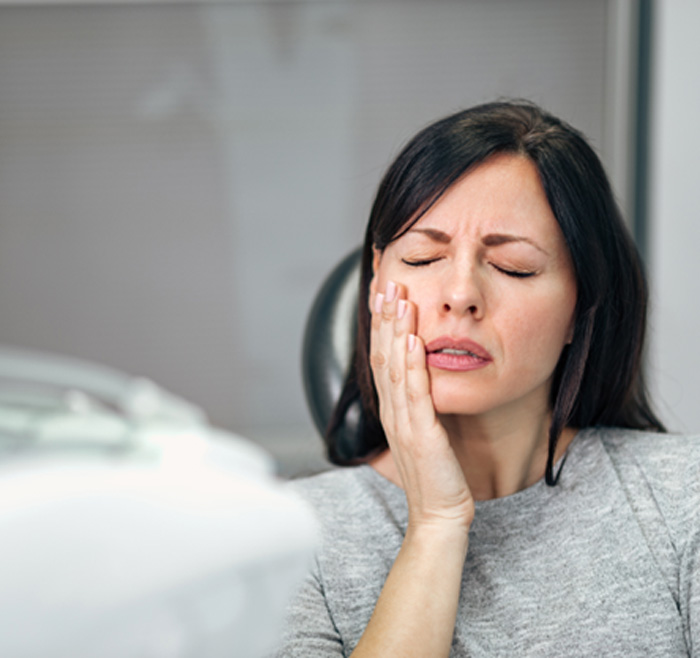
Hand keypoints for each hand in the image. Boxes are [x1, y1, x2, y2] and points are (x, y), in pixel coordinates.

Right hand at [370, 280, 474, 532]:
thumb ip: (419, 403)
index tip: (383, 293)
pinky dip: (411, 363)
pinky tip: (412, 338)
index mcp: (393, 409)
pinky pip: (414, 393)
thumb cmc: (436, 474)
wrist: (439, 514)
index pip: (381, 357)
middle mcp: (392, 411)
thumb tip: (424, 375)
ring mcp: (403, 422)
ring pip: (394, 367)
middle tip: (385, 281)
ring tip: (399, 298)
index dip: (380, 324)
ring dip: (395, 330)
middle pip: (382, 354)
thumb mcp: (424, 431)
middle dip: (383, 316)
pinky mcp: (421, 434)